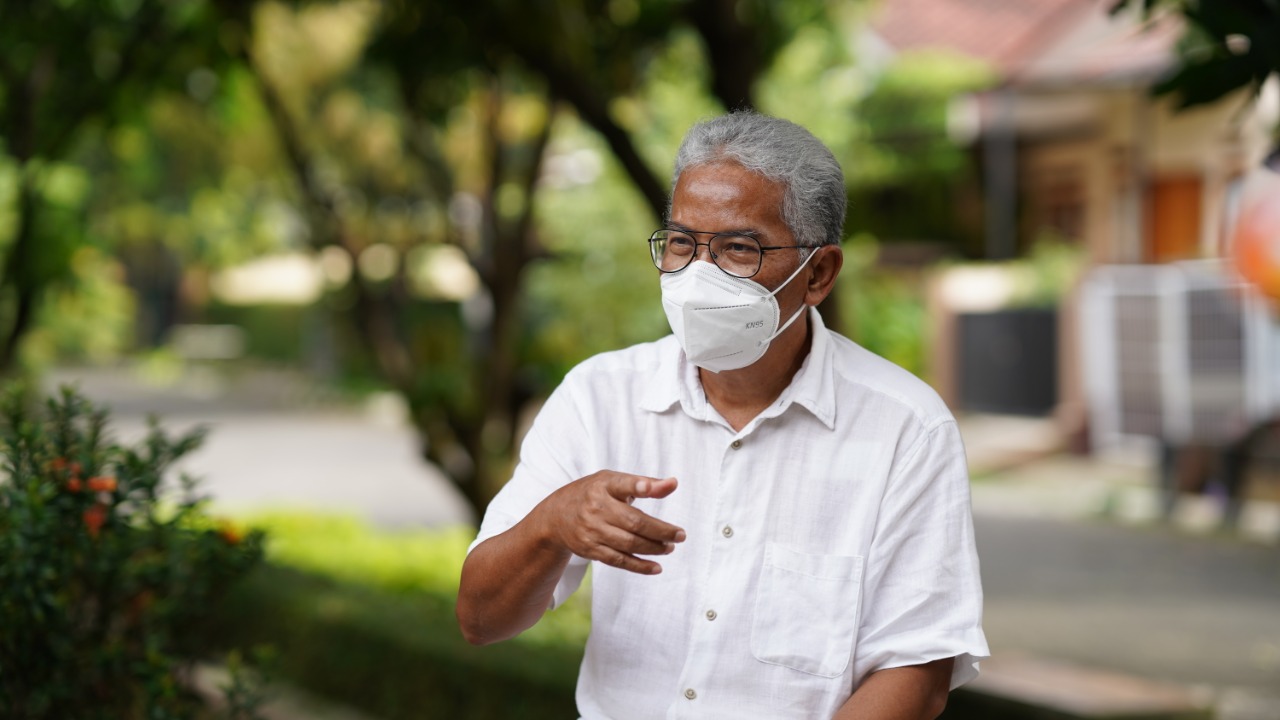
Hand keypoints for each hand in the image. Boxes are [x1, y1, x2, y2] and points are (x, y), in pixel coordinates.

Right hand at [537, 471, 684, 574]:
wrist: (555, 516)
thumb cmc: (594, 494)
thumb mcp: (613, 482)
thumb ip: (644, 483)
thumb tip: (673, 483)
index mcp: (603, 485)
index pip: (622, 484)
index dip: (637, 486)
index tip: (649, 488)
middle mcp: (596, 508)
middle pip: (633, 522)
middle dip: (660, 531)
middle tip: (680, 535)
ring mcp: (592, 530)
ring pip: (628, 543)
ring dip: (653, 548)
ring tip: (670, 547)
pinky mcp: (590, 549)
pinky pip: (618, 560)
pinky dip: (639, 565)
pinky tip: (656, 567)